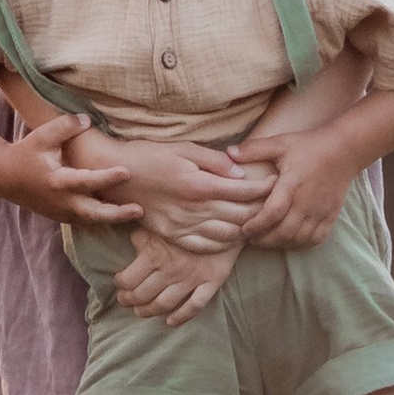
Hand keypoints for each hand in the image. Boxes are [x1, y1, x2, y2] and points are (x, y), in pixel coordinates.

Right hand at [0, 113, 142, 230]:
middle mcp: (61, 201)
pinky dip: (102, 219)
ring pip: (91, 221)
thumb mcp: (42, 135)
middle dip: (117, 214)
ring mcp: (61, 212)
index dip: (107, 177)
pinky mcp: (61, 217)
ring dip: (114, 219)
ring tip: (136, 214)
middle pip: (93, 213)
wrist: (4, 177)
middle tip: (140, 210)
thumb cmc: (26, 153)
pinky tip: (119, 215)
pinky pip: (85, 221)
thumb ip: (66, 126)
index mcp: (57, 181)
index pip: (87, 181)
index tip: (127, 172)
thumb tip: (88, 120)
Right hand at [106, 138, 272, 253]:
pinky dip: (224, 242)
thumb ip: (214, 161)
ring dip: (246, 226)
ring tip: (257, 217)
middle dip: (261, 208)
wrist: (117, 174)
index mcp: (198, 184)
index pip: (243, 190)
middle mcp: (193, 208)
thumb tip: (240, 172)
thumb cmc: (151, 155)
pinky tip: (232, 232)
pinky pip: (206, 245)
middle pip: (240, 214)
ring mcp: (182, 225)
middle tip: (275, 200)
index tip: (276, 181)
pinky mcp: (173, 235)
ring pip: (227, 234)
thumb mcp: (184, 148)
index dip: (263, 187)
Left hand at [114, 229, 238, 321]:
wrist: (228, 217)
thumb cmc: (190, 218)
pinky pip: (194, 306)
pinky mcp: (210, 283)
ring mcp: (191, 279)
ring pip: (164, 305)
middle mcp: (171, 270)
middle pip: (142, 296)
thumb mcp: (161, 222)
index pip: (128, 280)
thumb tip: (131, 243)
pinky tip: (169, 322)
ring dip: (148, 312)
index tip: (118, 282)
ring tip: (141, 311)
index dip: (120, 284)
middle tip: (125, 300)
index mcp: (155, 254)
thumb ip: (142, 236)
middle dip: (129, 301)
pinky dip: (180, 318)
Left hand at [234, 128, 357, 251]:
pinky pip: (315, 239)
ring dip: (281, 243)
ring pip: (298, 239)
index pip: (271, 214)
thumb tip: (228, 152)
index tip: (243, 229)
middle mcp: (306, 203)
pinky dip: (301, 244)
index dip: (255, 226)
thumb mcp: (280, 143)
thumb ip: (254, 149)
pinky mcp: (330, 216)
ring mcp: (320, 212)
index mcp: (291, 186)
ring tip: (267, 240)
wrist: (344, 150)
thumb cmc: (309, 145)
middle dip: (264, 240)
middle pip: (283, 232)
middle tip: (250, 238)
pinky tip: (290, 240)